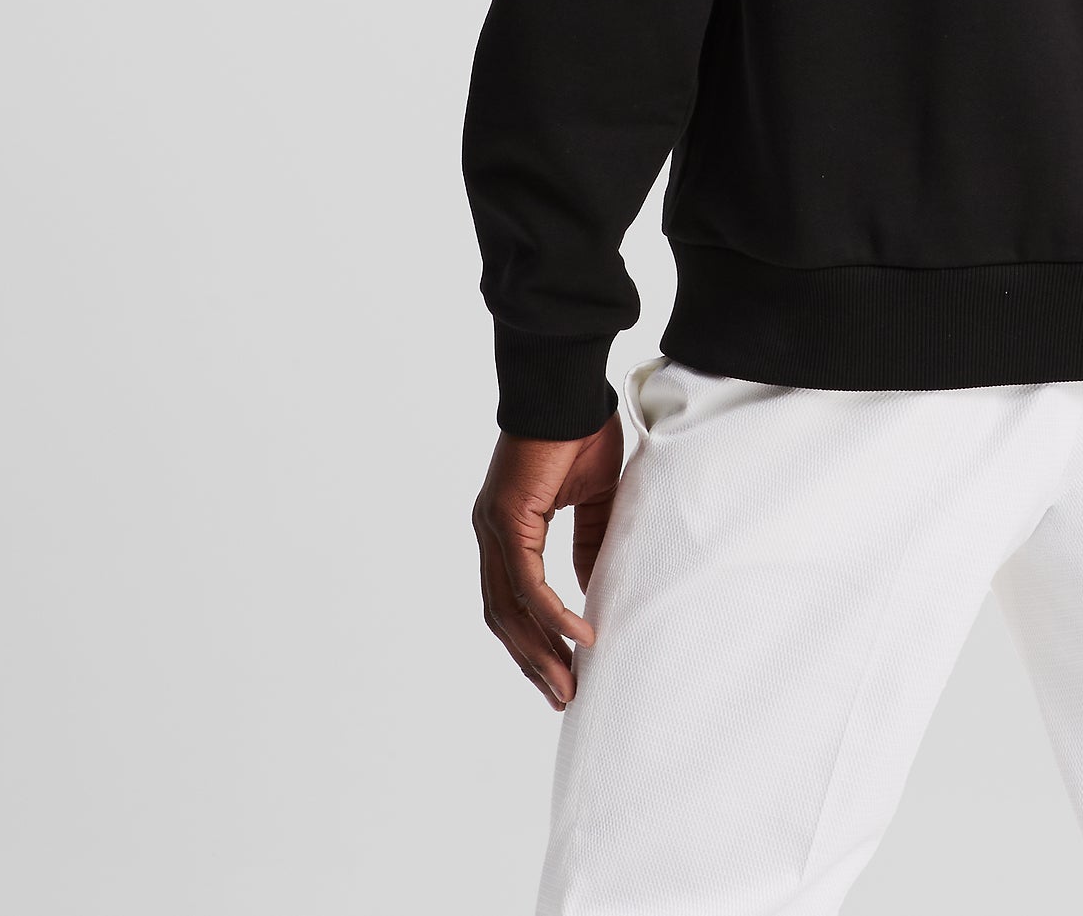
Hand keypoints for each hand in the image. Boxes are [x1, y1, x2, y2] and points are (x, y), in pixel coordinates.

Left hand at [472, 415, 623, 709]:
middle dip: (532, 661)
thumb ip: (588, 544)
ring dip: (539, 651)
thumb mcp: (593, 500)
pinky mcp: (507, 519)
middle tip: (561, 696)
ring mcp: (492, 528)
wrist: (568, 386)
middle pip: (503, 617)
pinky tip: (578, 635)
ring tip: (568, 683)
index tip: (560, 671)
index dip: (533, 639)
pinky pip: (528, 583)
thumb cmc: (580, 430)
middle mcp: (489, 533)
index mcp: (505, 528)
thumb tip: (590, 589)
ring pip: (508, 610)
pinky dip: (553, 614)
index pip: (511, 600)